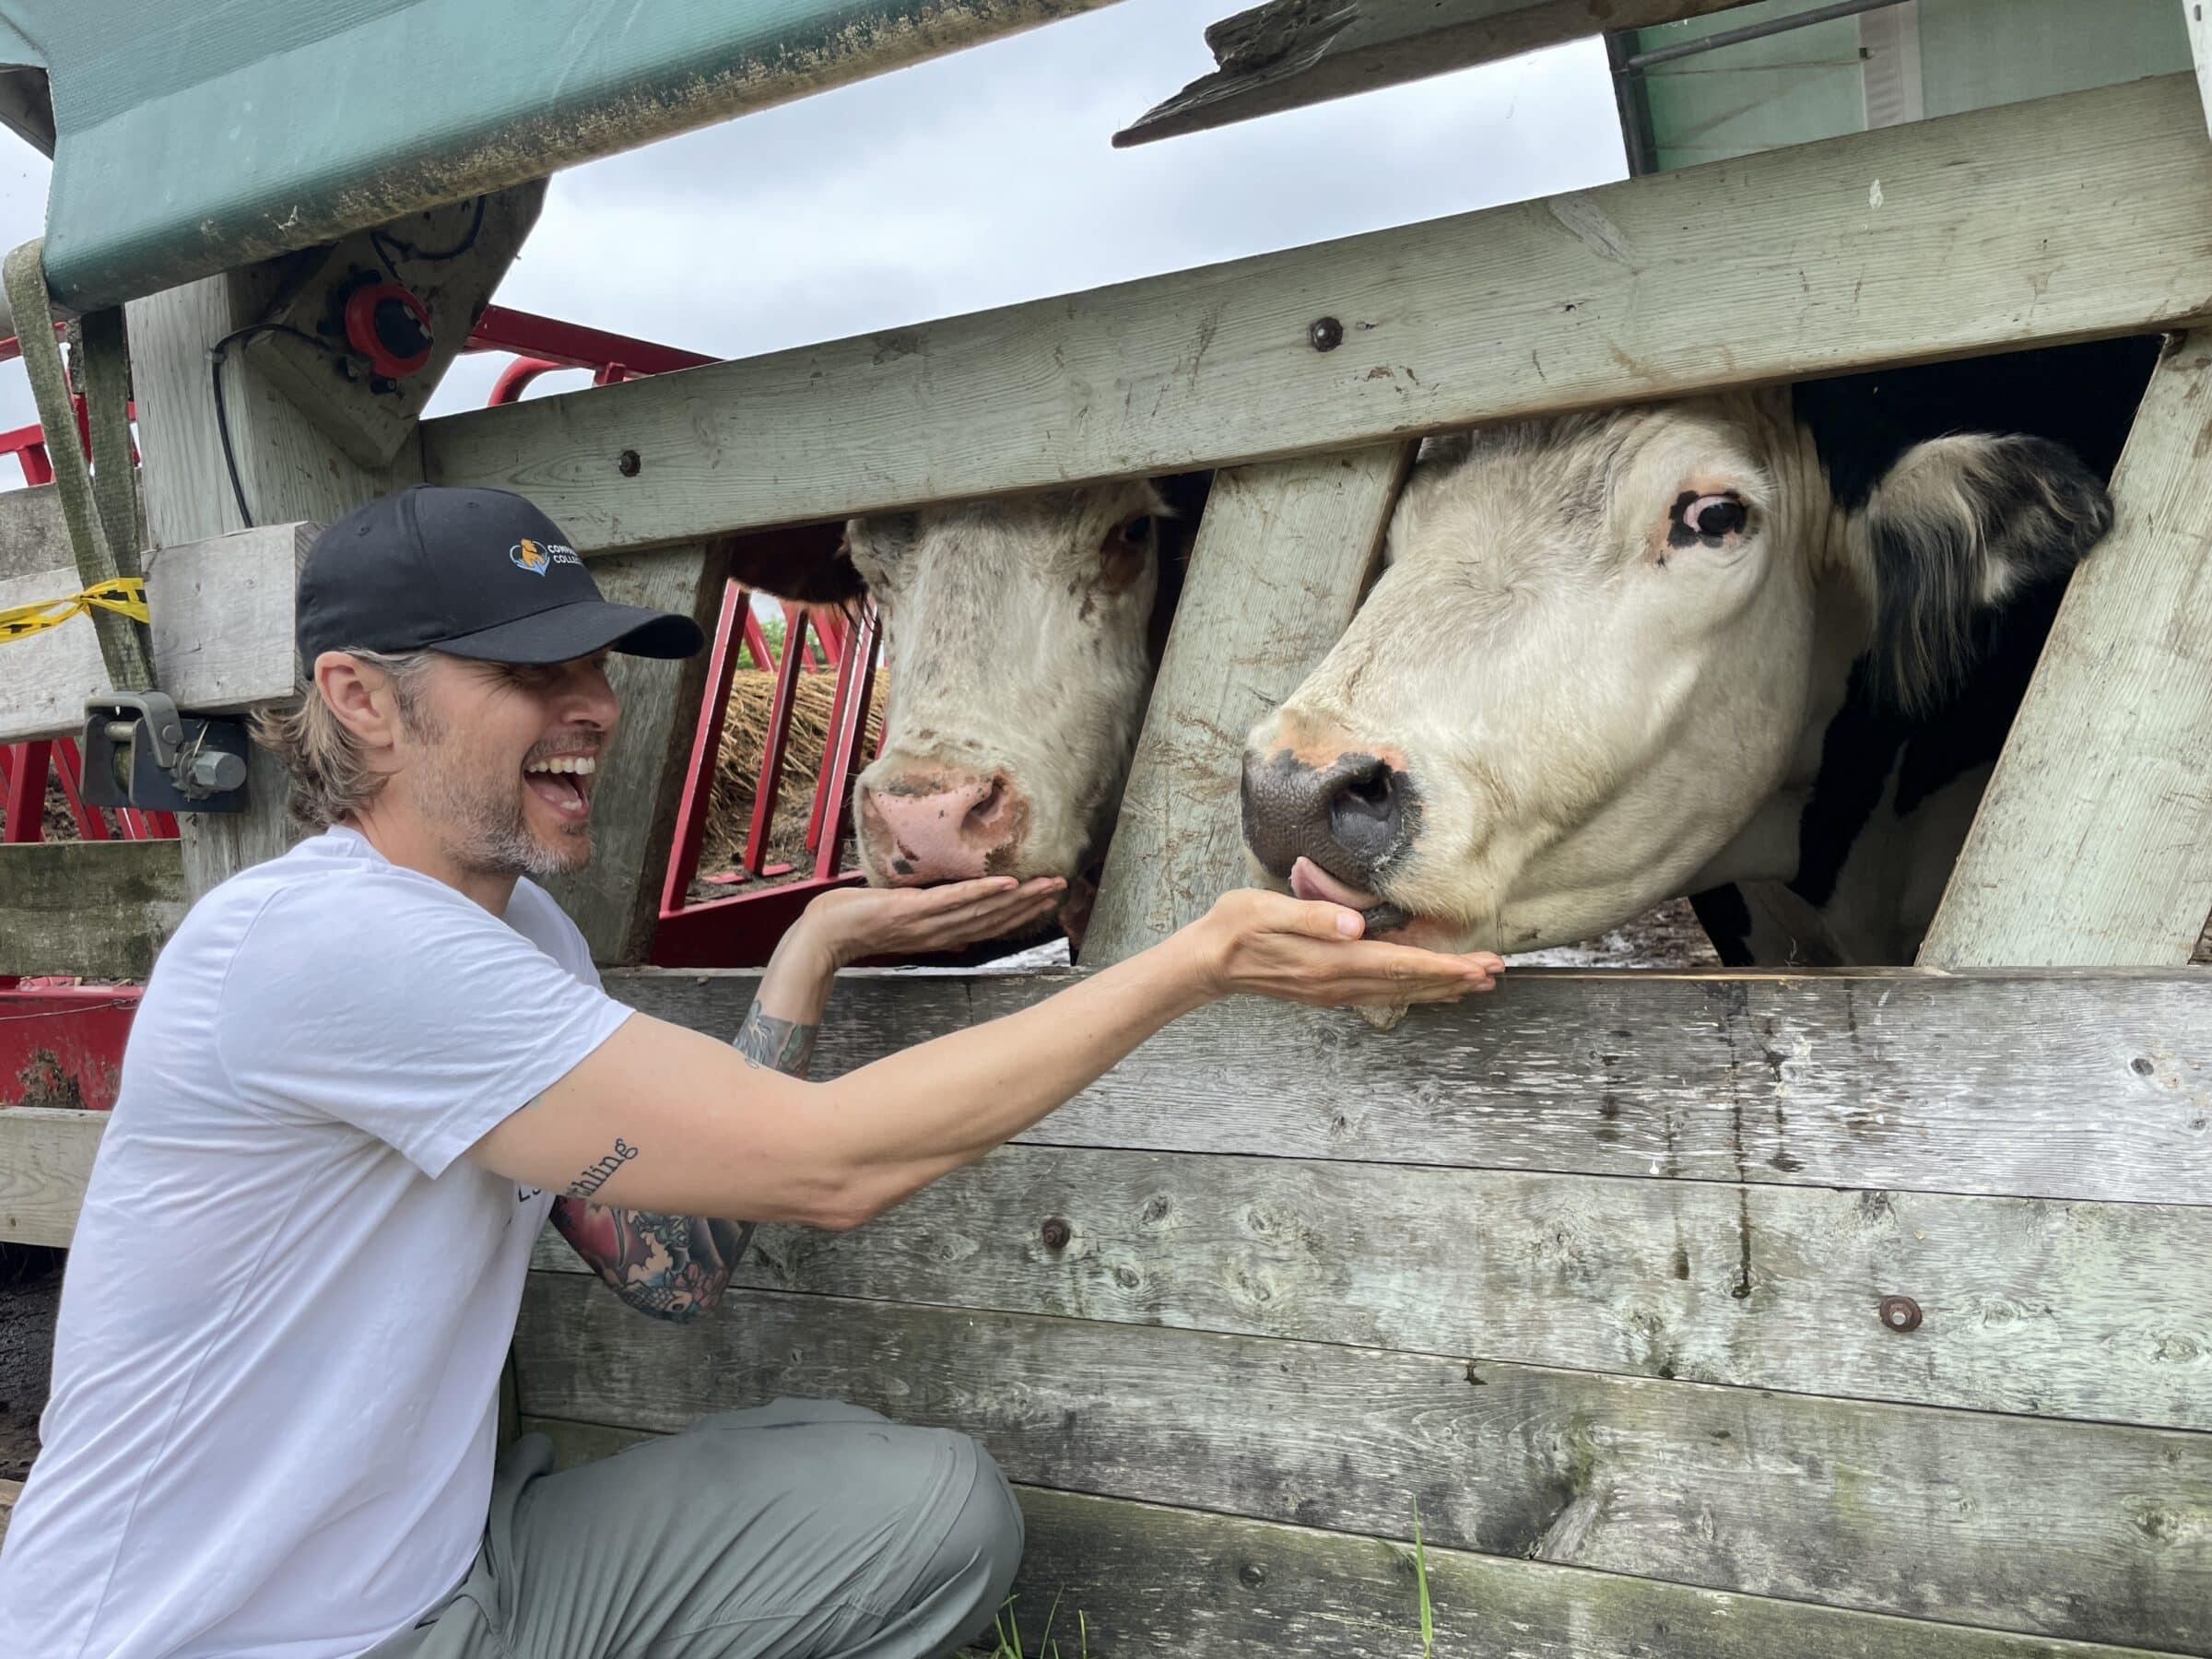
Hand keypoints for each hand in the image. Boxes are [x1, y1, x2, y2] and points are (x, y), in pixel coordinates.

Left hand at [796, 876, 1067, 967]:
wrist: (825, 933)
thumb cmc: (858, 921)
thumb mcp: (904, 920)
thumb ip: (932, 918)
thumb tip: (958, 915)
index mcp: (941, 934)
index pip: (989, 924)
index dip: (1021, 912)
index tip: (1047, 898)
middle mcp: (941, 932)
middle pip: (995, 917)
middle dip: (1030, 903)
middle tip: (1061, 887)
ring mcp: (929, 922)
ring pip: (982, 909)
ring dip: (1017, 896)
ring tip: (1045, 883)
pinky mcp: (913, 910)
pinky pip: (953, 900)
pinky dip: (981, 892)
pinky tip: (1005, 882)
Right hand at [1184, 888, 1502, 1008]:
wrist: (1208, 962)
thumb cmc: (1235, 927)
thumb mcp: (1266, 910)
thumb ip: (1311, 917)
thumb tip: (1354, 925)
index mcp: (1330, 960)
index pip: (1398, 965)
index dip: (1442, 966)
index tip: (1478, 966)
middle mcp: (1337, 982)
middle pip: (1407, 983)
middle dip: (1453, 979)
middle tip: (1495, 974)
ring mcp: (1333, 991)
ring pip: (1398, 992)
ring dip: (1438, 987)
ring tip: (1474, 983)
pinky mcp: (1327, 990)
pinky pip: (1382, 993)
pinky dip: (1411, 990)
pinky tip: (1425, 988)